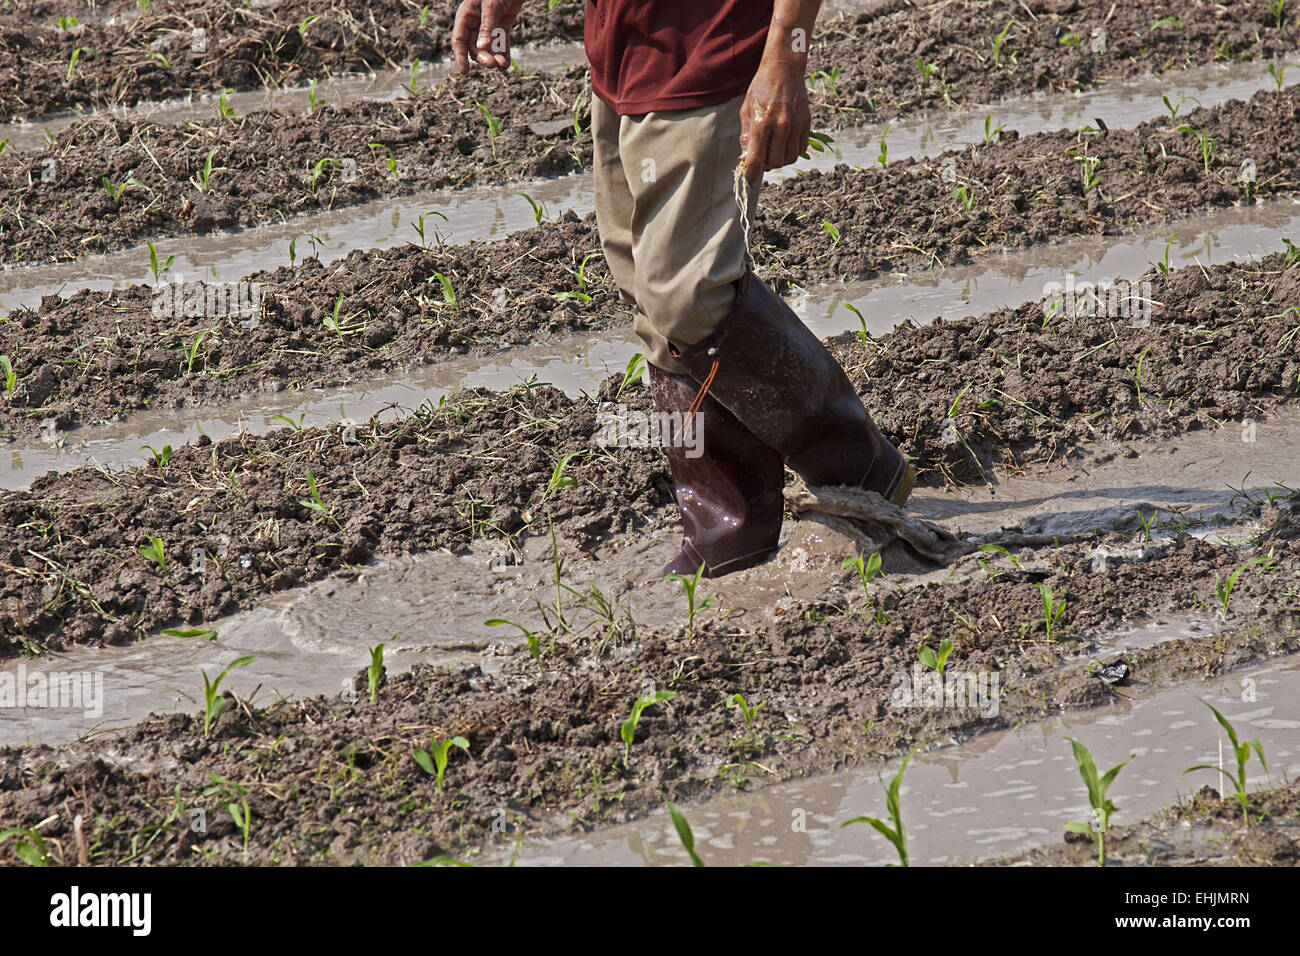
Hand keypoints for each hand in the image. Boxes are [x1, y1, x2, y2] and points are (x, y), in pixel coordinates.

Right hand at [451, 0, 523, 73]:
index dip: (460, 56)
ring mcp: (488, 26)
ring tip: (502, 64)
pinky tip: (506, 64)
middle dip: (483, 57)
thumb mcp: (491, 6)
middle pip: (474, 47)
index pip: (459, 40)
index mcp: (466, 16)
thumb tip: (481, 48)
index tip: (464, 72)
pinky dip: (503, 55)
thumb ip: (487, 26)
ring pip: (488, 48)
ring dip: (494, 58)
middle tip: (493, 63)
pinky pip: (500, 45)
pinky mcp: (501, 27)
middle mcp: (475, 23)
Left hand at [739, 58, 811, 183]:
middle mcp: (781, 125)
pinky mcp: (806, 123)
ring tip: (773, 149)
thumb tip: (746, 158)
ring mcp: (796, 125)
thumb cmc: (761, 89)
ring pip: (789, 159)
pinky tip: (784, 143)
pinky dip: (792, 152)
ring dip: (779, 159)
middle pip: (774, 162)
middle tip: (761, 157)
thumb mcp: (746, 110)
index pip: (757, 159)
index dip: (751, 174)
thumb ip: (746, 136)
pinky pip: (800, 149)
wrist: (784, 70)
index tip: (749, 180)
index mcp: (762, 122)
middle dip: (766, 165)